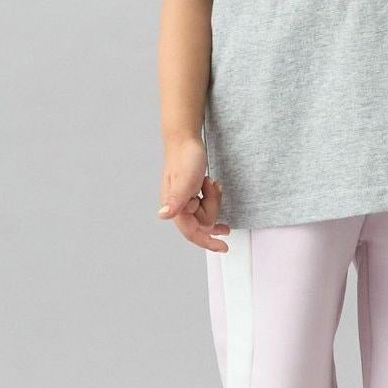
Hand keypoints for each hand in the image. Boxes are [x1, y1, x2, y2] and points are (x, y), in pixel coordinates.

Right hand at [158, 135, 230, 252]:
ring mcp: (185, 201)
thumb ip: (176, 200)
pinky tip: (212, 185)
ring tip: (210, 182)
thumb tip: (164, 215)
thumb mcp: (184, 179)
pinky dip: (213, 195)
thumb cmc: (184, 157)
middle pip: (203, 223)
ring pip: (207, 213)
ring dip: (213, 198)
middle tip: (211, 188)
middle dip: (212, 206)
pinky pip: (207, 204)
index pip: (192, 232)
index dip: (207, 242)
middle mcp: (178, 207)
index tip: (223, 247)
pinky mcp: (192, 195)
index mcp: (174, 207)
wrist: (185, 139)